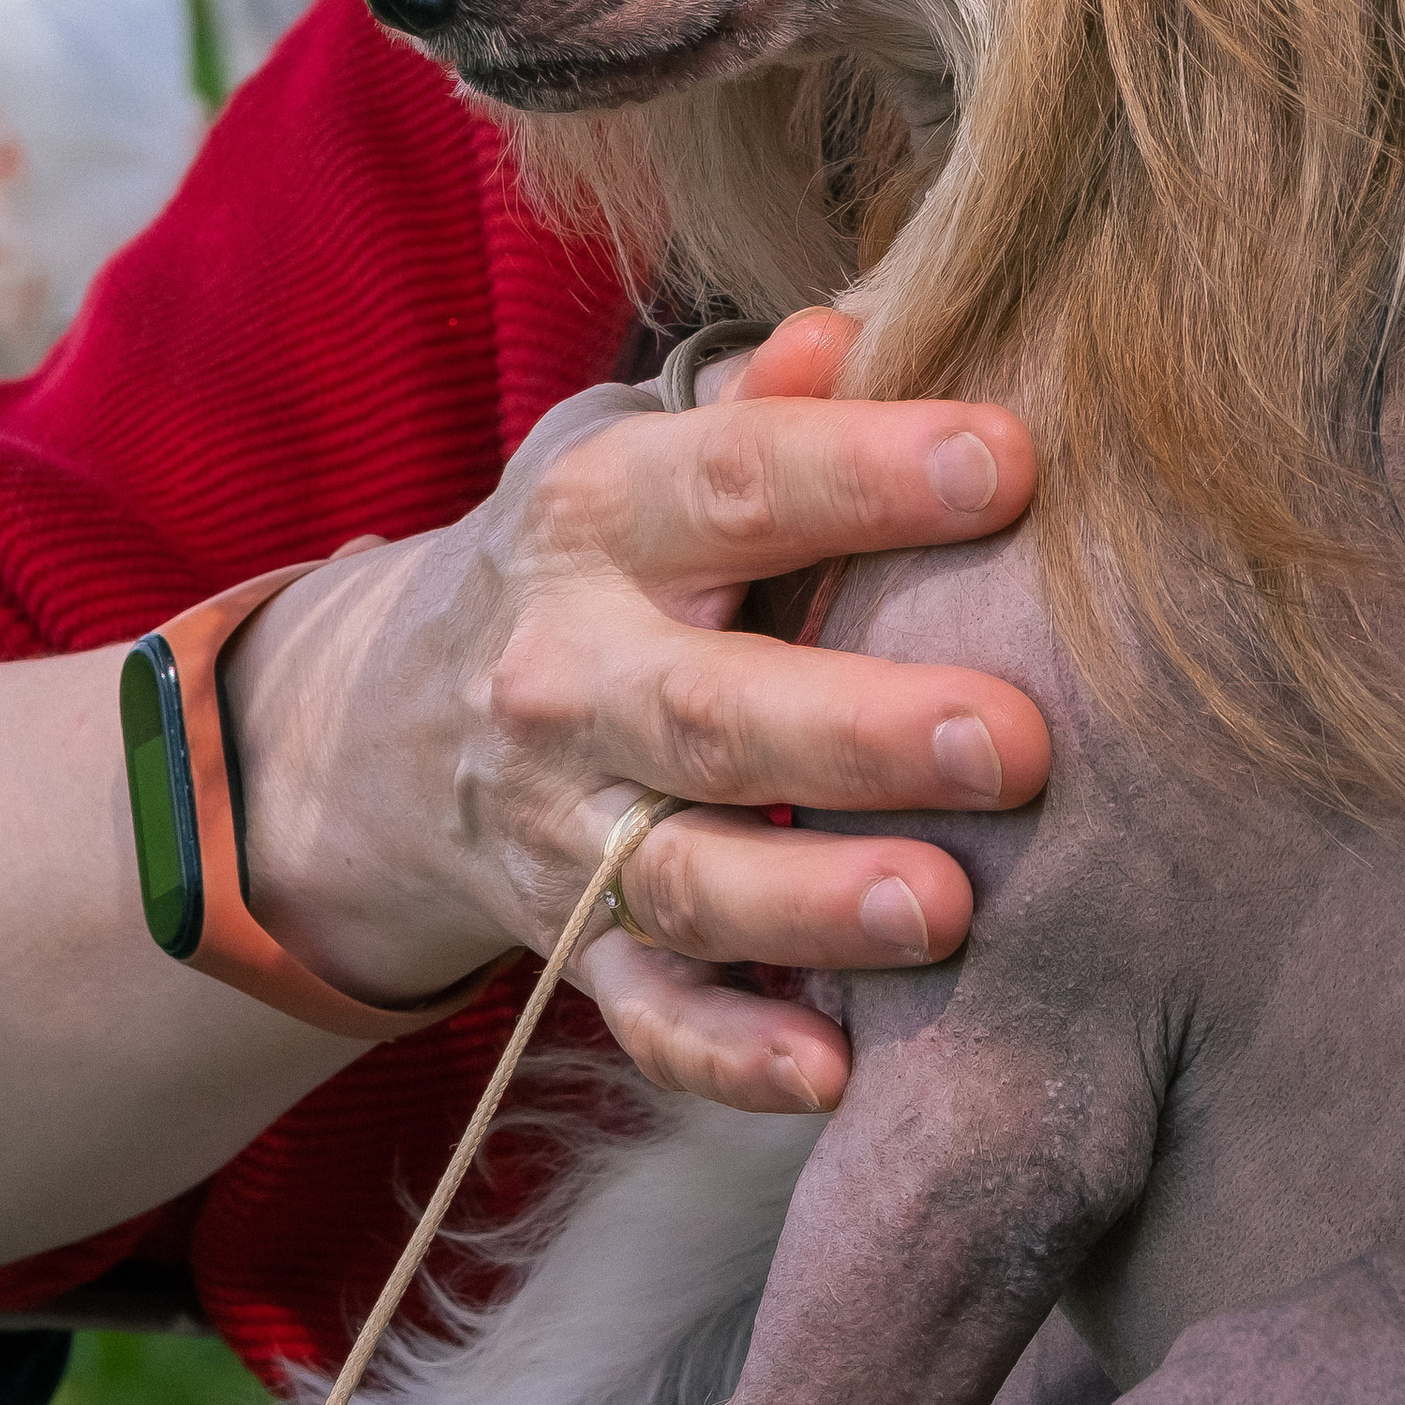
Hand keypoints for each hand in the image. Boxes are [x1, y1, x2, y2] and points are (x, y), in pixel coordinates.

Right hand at [228, 308, 1046, 1111]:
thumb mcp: (636, 446)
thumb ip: (753, 398)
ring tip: (952, 910)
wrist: (387, 720)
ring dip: (818, 903)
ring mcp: (565, 826)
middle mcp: (566, 673)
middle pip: (709, 707)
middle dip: (861, 730)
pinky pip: (647, 1016)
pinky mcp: (573, 946)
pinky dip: (731, 1054)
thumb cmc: (593, 551)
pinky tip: (834, 1073)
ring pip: (688, 878)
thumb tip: (849, 330)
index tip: (1009, 462)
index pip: (735, 482)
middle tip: (1017, 740)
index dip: (866, 469)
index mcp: (596, 516)